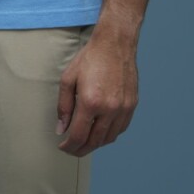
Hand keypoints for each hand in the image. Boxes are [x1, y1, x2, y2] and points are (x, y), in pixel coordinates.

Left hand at [55, 28, 138, 156]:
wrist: (115, 44)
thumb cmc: (91, 58)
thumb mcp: (68, 79)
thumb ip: (64, 106)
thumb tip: (62, 128)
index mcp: (90, 102)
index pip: (78, 136)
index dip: (69, 146)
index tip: (63, 146)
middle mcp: (109, 109)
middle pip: (94, 141)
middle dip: (80, 149)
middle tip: (72, 149)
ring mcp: (123, 108)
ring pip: (109, 138)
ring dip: (95, 144)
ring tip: (85, 142)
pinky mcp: (132, 105)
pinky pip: (120, 129)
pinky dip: (109, 135)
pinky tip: (100, 131)